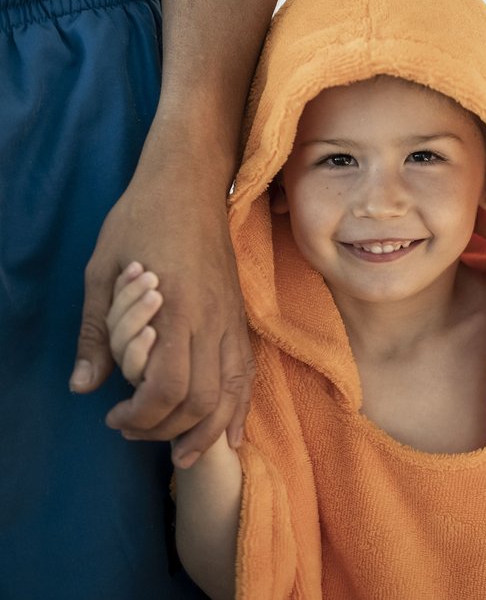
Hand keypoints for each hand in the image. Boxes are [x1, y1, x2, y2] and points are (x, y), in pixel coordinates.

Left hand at [70, 144, 254, 468]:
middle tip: (135, 432)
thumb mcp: (102, 270)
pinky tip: (231, 431)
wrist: (190, 184)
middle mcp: (210, 319)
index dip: (141, 415)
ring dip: (210, 430)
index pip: (167, 386)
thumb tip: (83, 385)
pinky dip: (241, 406)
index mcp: (173, 307)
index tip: (114, 416)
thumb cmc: (139, 220)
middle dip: (168, 429)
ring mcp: (231, 317)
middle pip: (202, 398)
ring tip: (186, 454)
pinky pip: (247, 370)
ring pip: (232, 390)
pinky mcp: (239, 314)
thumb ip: (96, 331)